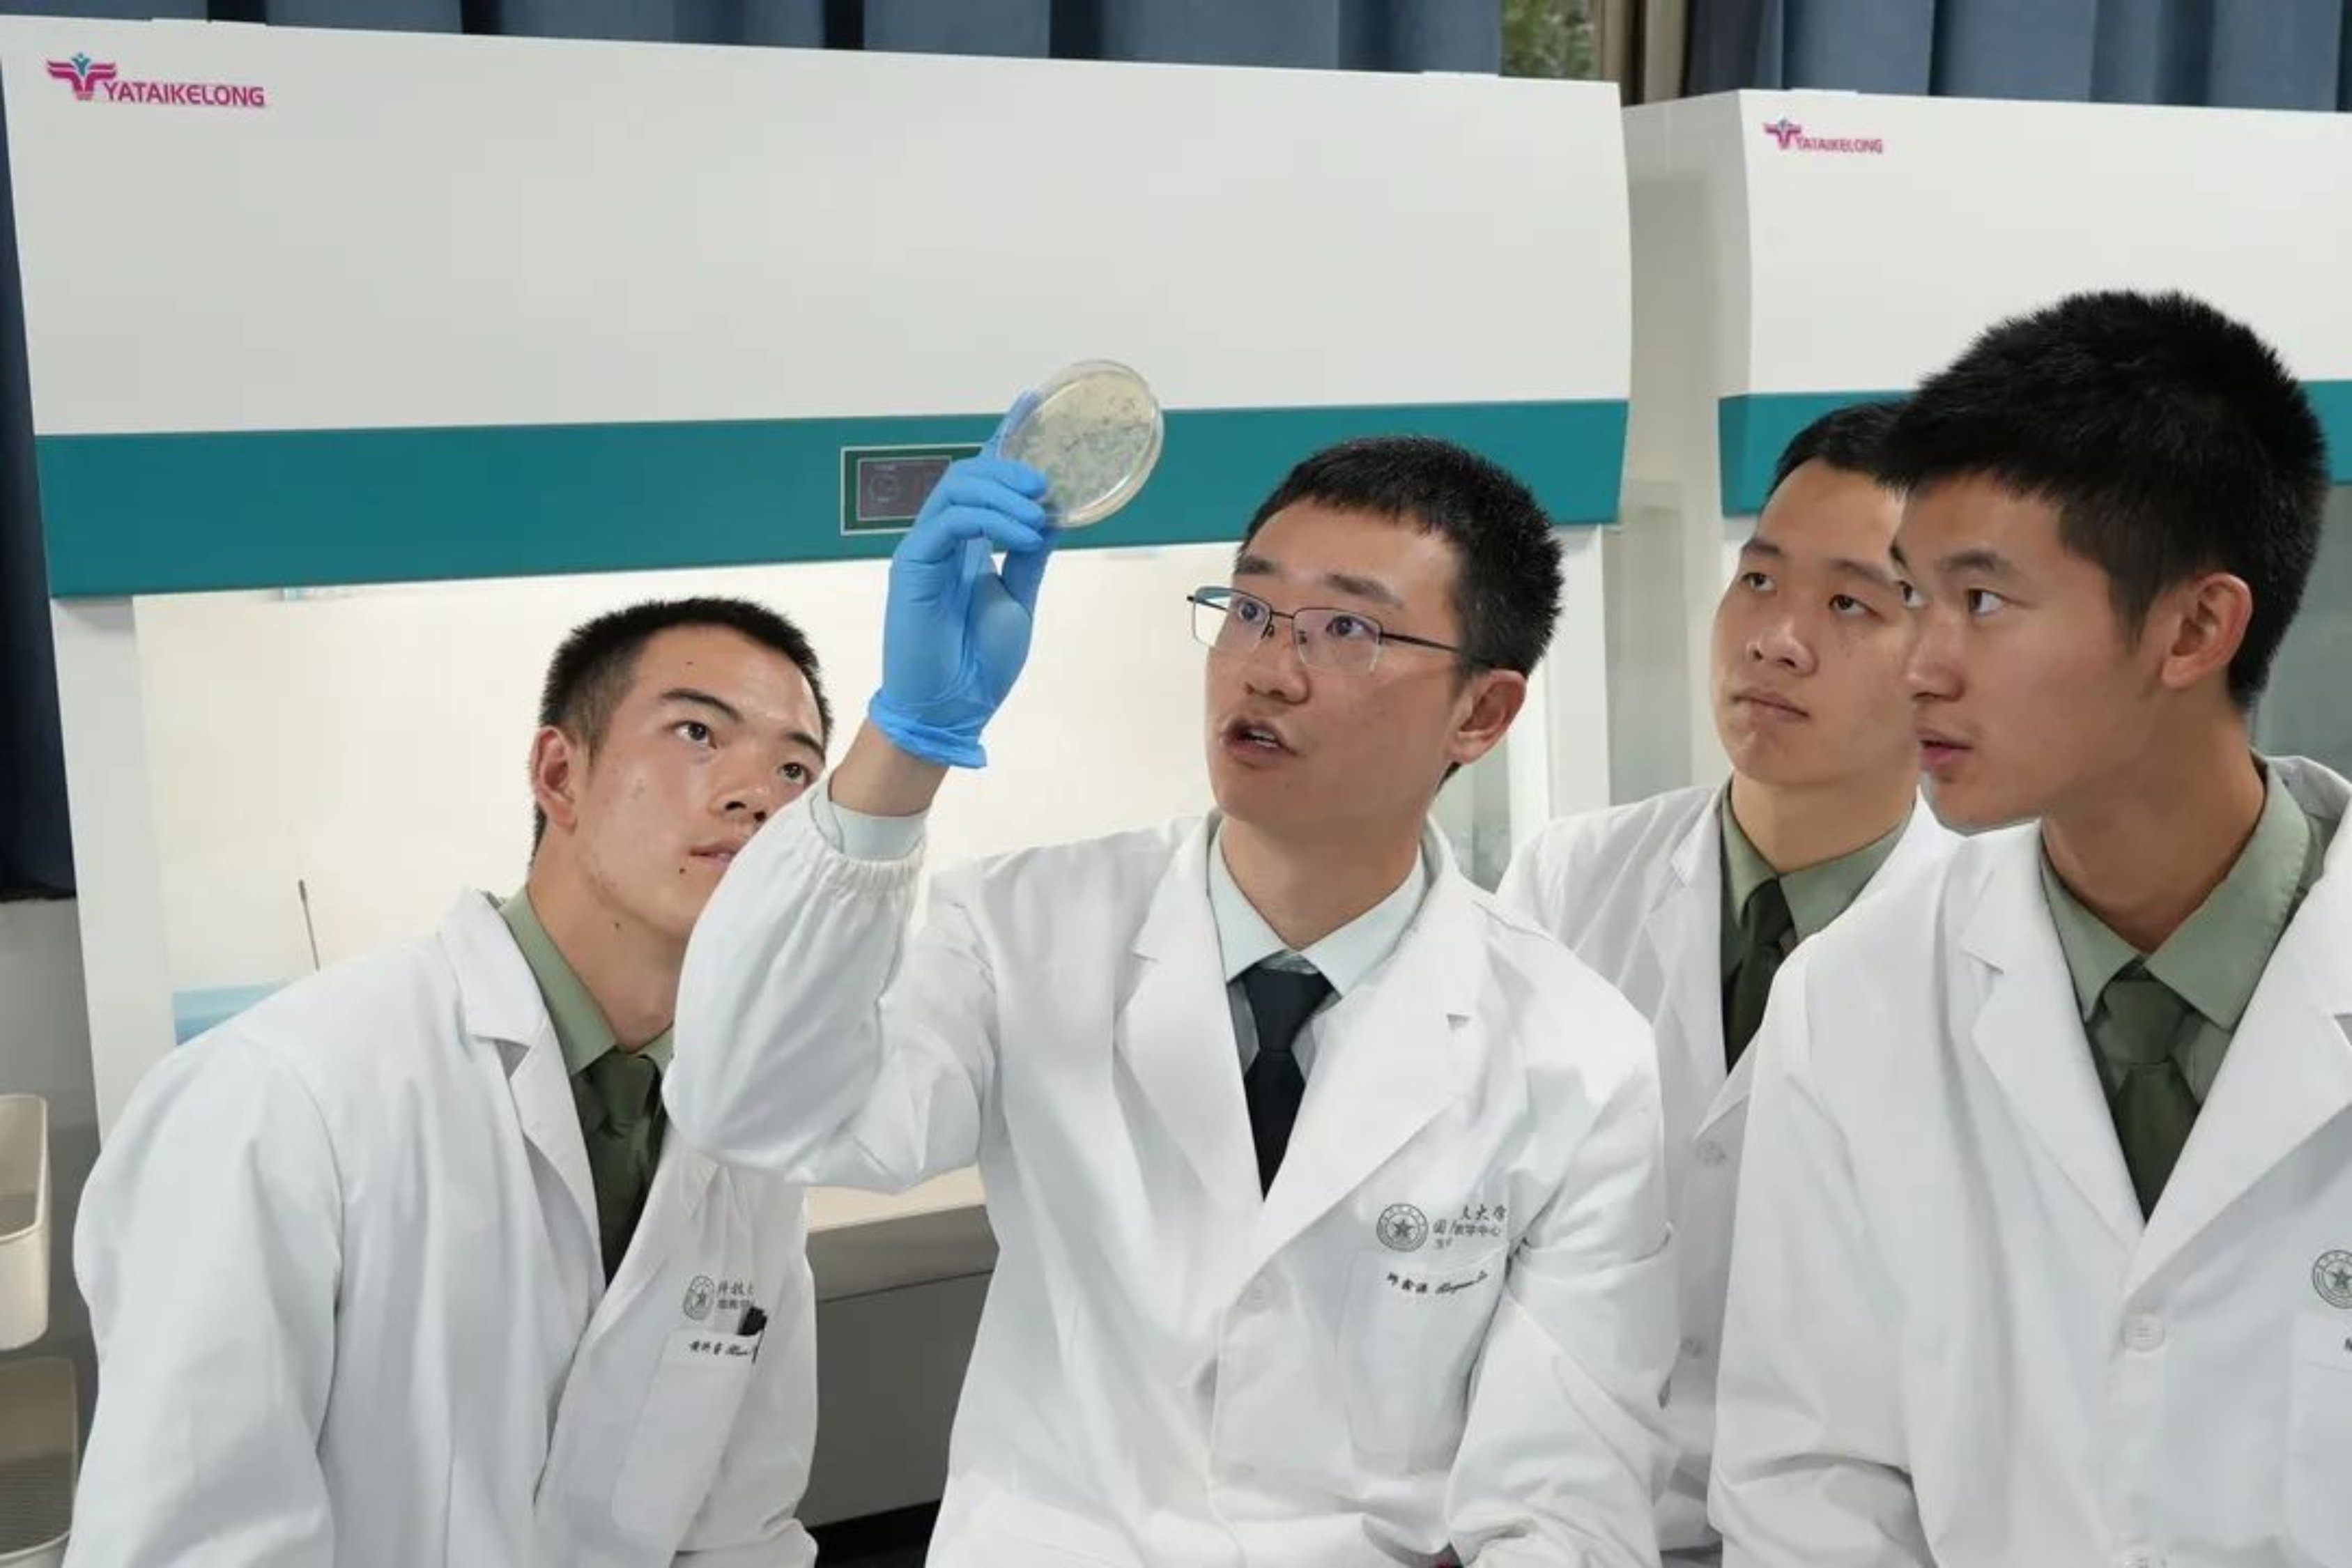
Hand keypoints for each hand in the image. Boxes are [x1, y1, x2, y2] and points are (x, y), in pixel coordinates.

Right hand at [868, 417, 1057, 768]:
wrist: (952, 709)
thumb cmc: (980, 663)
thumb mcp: (1019, 598)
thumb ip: (1029, 555)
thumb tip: (1053, 515)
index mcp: (966, 544)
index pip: (983, 480)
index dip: (1004, 439)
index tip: (1030, 402)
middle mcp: (941, 539)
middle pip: (969, 475)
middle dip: (1010, 469)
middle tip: (1046, 486)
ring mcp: (924, 549)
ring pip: (956, 489)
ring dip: (1003, 494)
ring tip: (1038, 516)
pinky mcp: (912, 565)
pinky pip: (947, 522)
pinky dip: (989, 520)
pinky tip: (1021, 536)